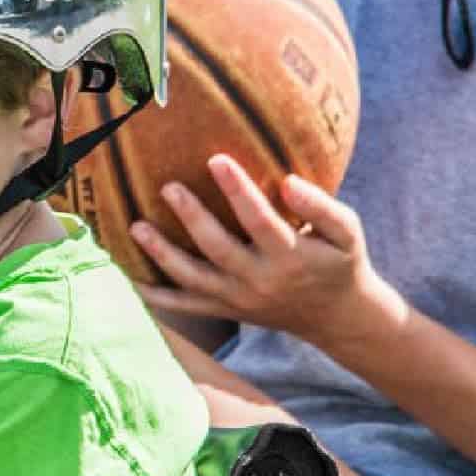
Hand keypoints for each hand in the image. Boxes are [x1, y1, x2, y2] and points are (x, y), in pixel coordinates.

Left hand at [129, 154, 401, 353]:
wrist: (334, 316)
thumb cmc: (338, 261)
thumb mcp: (347, 232)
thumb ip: (321, 207)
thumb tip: (288, 182)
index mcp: (290, 256)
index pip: (259, 220)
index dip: (238, 190)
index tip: (216, 159)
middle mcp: (259, 281)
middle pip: (218, 248)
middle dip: (192, 217)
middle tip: (168, 187)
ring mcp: (237, 300)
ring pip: (192, 279)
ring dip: (162, 254)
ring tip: (136, 226)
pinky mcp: (223, 310)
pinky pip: (183, 306)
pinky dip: (155, 296)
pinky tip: (129, 276)